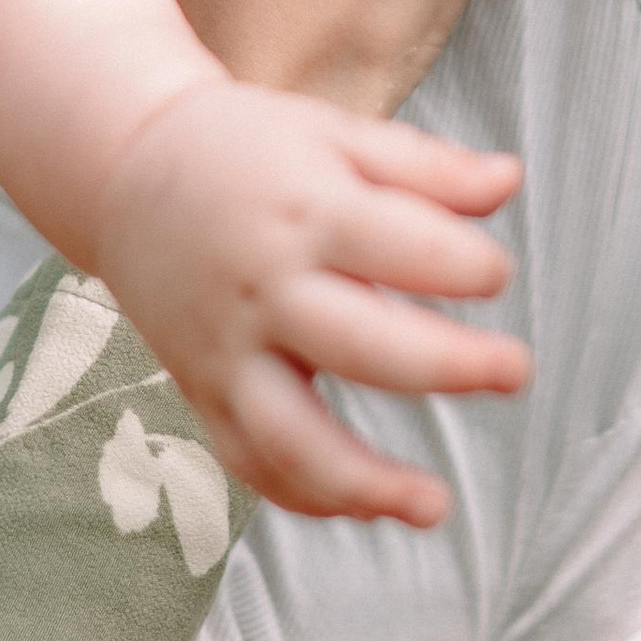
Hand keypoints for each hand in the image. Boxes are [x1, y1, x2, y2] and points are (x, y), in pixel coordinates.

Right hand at [86, 80, 529, 522]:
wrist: (125, 169)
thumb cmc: (247, 150)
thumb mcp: (334, 134)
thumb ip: (425, 165)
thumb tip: (510, 180)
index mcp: (306, 211)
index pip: (404, 247)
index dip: (467, 266)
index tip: (496, 275)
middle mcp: (265, 287)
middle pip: (362, 346)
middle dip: (448, 366)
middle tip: (514, 371)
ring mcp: (228, 349)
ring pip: (290, 436)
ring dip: (364, 483)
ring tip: (435, 505)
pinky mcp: (203, 389)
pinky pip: (248, 460)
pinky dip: (303, 495)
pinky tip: (367, 506)